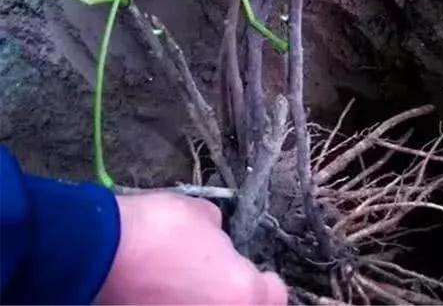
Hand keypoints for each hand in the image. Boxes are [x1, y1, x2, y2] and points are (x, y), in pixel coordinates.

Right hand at [97, 192, 286, 304]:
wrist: (98, 255)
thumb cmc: (157, 229)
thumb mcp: (202, 215)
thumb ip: (221, 236)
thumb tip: (217, 241)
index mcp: (244, 293)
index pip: (275, 296)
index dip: (264, 282)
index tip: (254, 276)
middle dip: (234, 298)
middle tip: (215, 285)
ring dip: (205, 304)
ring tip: (187, 293)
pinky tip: (164, 299)